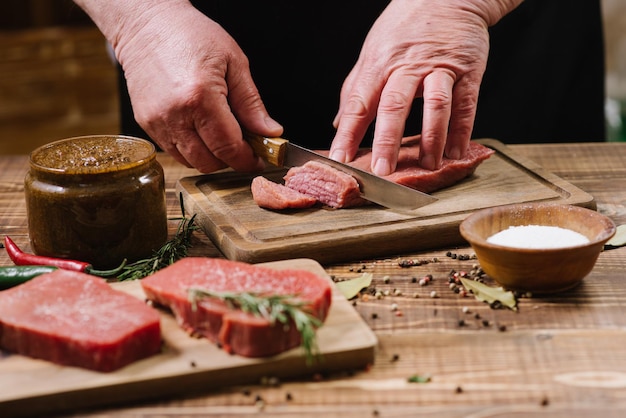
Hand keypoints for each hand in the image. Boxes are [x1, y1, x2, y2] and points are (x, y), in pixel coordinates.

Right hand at [80, 0, 282, 172]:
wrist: (147, 25)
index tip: (259, 158)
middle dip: (231, 159)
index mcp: (201, 97)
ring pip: (190, 162)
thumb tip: (270, 132)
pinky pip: (173, 151)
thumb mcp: (234, 63)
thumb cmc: (191, 36)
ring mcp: (157, 121)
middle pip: (210, 162)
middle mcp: (176, 114)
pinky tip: (200, 130)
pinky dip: (191, 149)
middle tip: (243, 144)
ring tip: (220, 135)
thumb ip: (252, 104)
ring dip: (210, 157)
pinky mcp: (146, 123)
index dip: (248, 159)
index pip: (229, 148)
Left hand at [329, 0, 520, 174]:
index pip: (359, 103)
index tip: (340, 158)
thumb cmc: (405, 25)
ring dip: (431, 139)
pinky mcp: (468, 69)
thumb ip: (355, 88)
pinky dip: (462, 130)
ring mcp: (438, 67)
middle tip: (382, 170)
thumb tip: (337, 122)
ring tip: (428, 165)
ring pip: (435, 105)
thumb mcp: (372, 51)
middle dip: (387, 141)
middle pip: (394, 106)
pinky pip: (466, 103)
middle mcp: (407, 66)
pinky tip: (456, 152)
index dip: (348, 133)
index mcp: (379, 64)